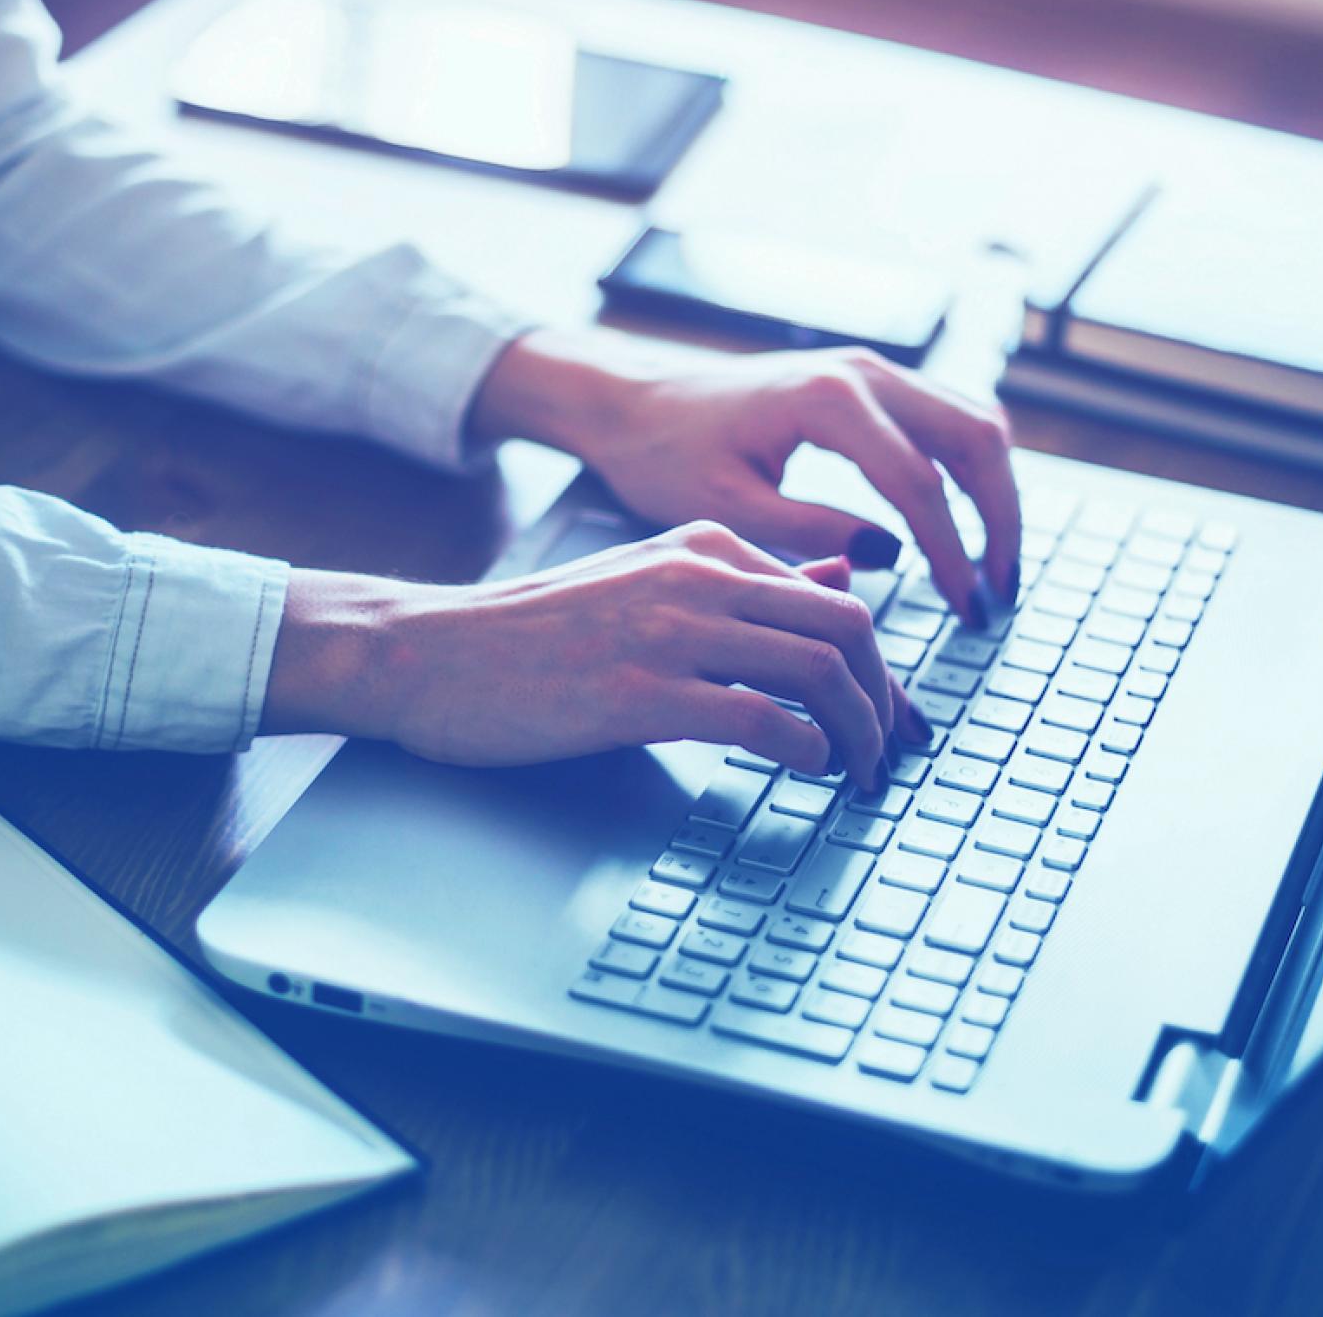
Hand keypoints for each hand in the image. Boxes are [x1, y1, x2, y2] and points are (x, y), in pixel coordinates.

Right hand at [264, 522, 927, 783]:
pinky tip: (805, 773)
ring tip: (857, 777)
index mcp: (705, 545)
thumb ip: (741, 585)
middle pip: (848, 628)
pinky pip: (761, 719)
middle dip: (887, 702)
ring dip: (857, 735)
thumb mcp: (647, 583)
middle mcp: (699, 576)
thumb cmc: (533, 633)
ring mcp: (670, 633)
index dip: (883, 668)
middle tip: (890, 755)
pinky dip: (804, 751)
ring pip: (819, 670)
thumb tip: (840, 578)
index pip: (837, 596)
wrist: (432, 653)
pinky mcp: (640, 692)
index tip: (890, 719)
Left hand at [470, 329, 1021, 625]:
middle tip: (998, 593)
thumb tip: (890, 558)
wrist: (633, 401)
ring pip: (973, 422)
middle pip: (975, 440)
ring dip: (996, 493)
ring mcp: (871, 370)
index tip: (966, 611)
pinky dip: (971, 470)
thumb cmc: (664, 454)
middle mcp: (862, 371)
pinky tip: (964, 527)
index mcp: (827, 400)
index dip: (951, 554)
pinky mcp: (868, 382)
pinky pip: (948, 418)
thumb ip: (811, 530)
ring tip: (993, 569)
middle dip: (1000, 520)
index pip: (919, 483)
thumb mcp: (727, 507)